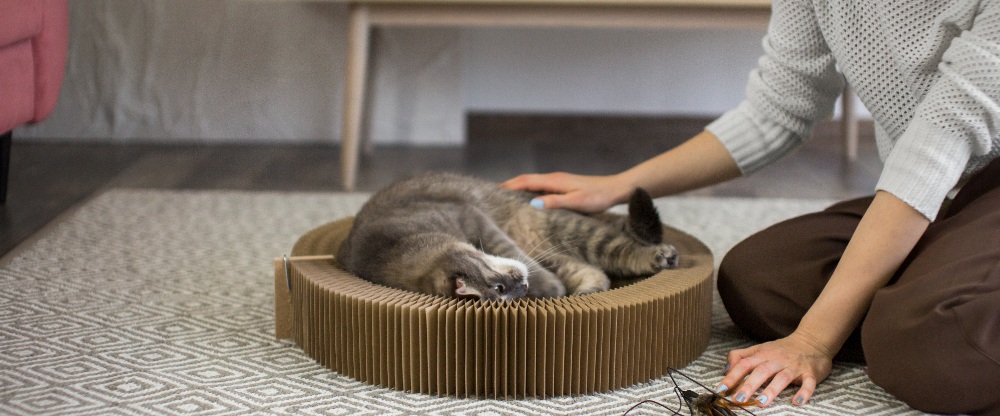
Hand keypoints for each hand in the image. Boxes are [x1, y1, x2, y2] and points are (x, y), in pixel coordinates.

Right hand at [500, 172, 629, 212]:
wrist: (615, 189)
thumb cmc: (598, 197)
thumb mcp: (576, 202)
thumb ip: (554, 203)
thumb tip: (533, 204)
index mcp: (553, 181)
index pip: (525, 181)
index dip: (508, 186)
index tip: (492, 192)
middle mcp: (553, 179)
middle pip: (525, 180)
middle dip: (508, 186)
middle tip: (492, 195)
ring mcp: (558, 182)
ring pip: (532, 183)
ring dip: (518, 188)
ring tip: (504, 198)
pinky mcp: (563, 187)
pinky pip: (540, 187)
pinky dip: (529, 192)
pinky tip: (527, 200)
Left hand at [716, 331, 833, 406]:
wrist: (812, 340)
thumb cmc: (782, 349)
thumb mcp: (760, 349)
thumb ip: (741, 356)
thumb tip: (726, 369)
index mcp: (763, 355)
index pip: (744, 364)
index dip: (731, 377)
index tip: (720, 390)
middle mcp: (777, 360)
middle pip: (761, 371)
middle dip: (749, 385)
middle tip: (738, 399)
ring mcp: (794, 366)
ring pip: (782, 378)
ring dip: (771, 390)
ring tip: (760, 403)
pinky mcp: (810, 373)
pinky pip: (808, 382)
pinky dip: (804, 392)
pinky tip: (797, 402)